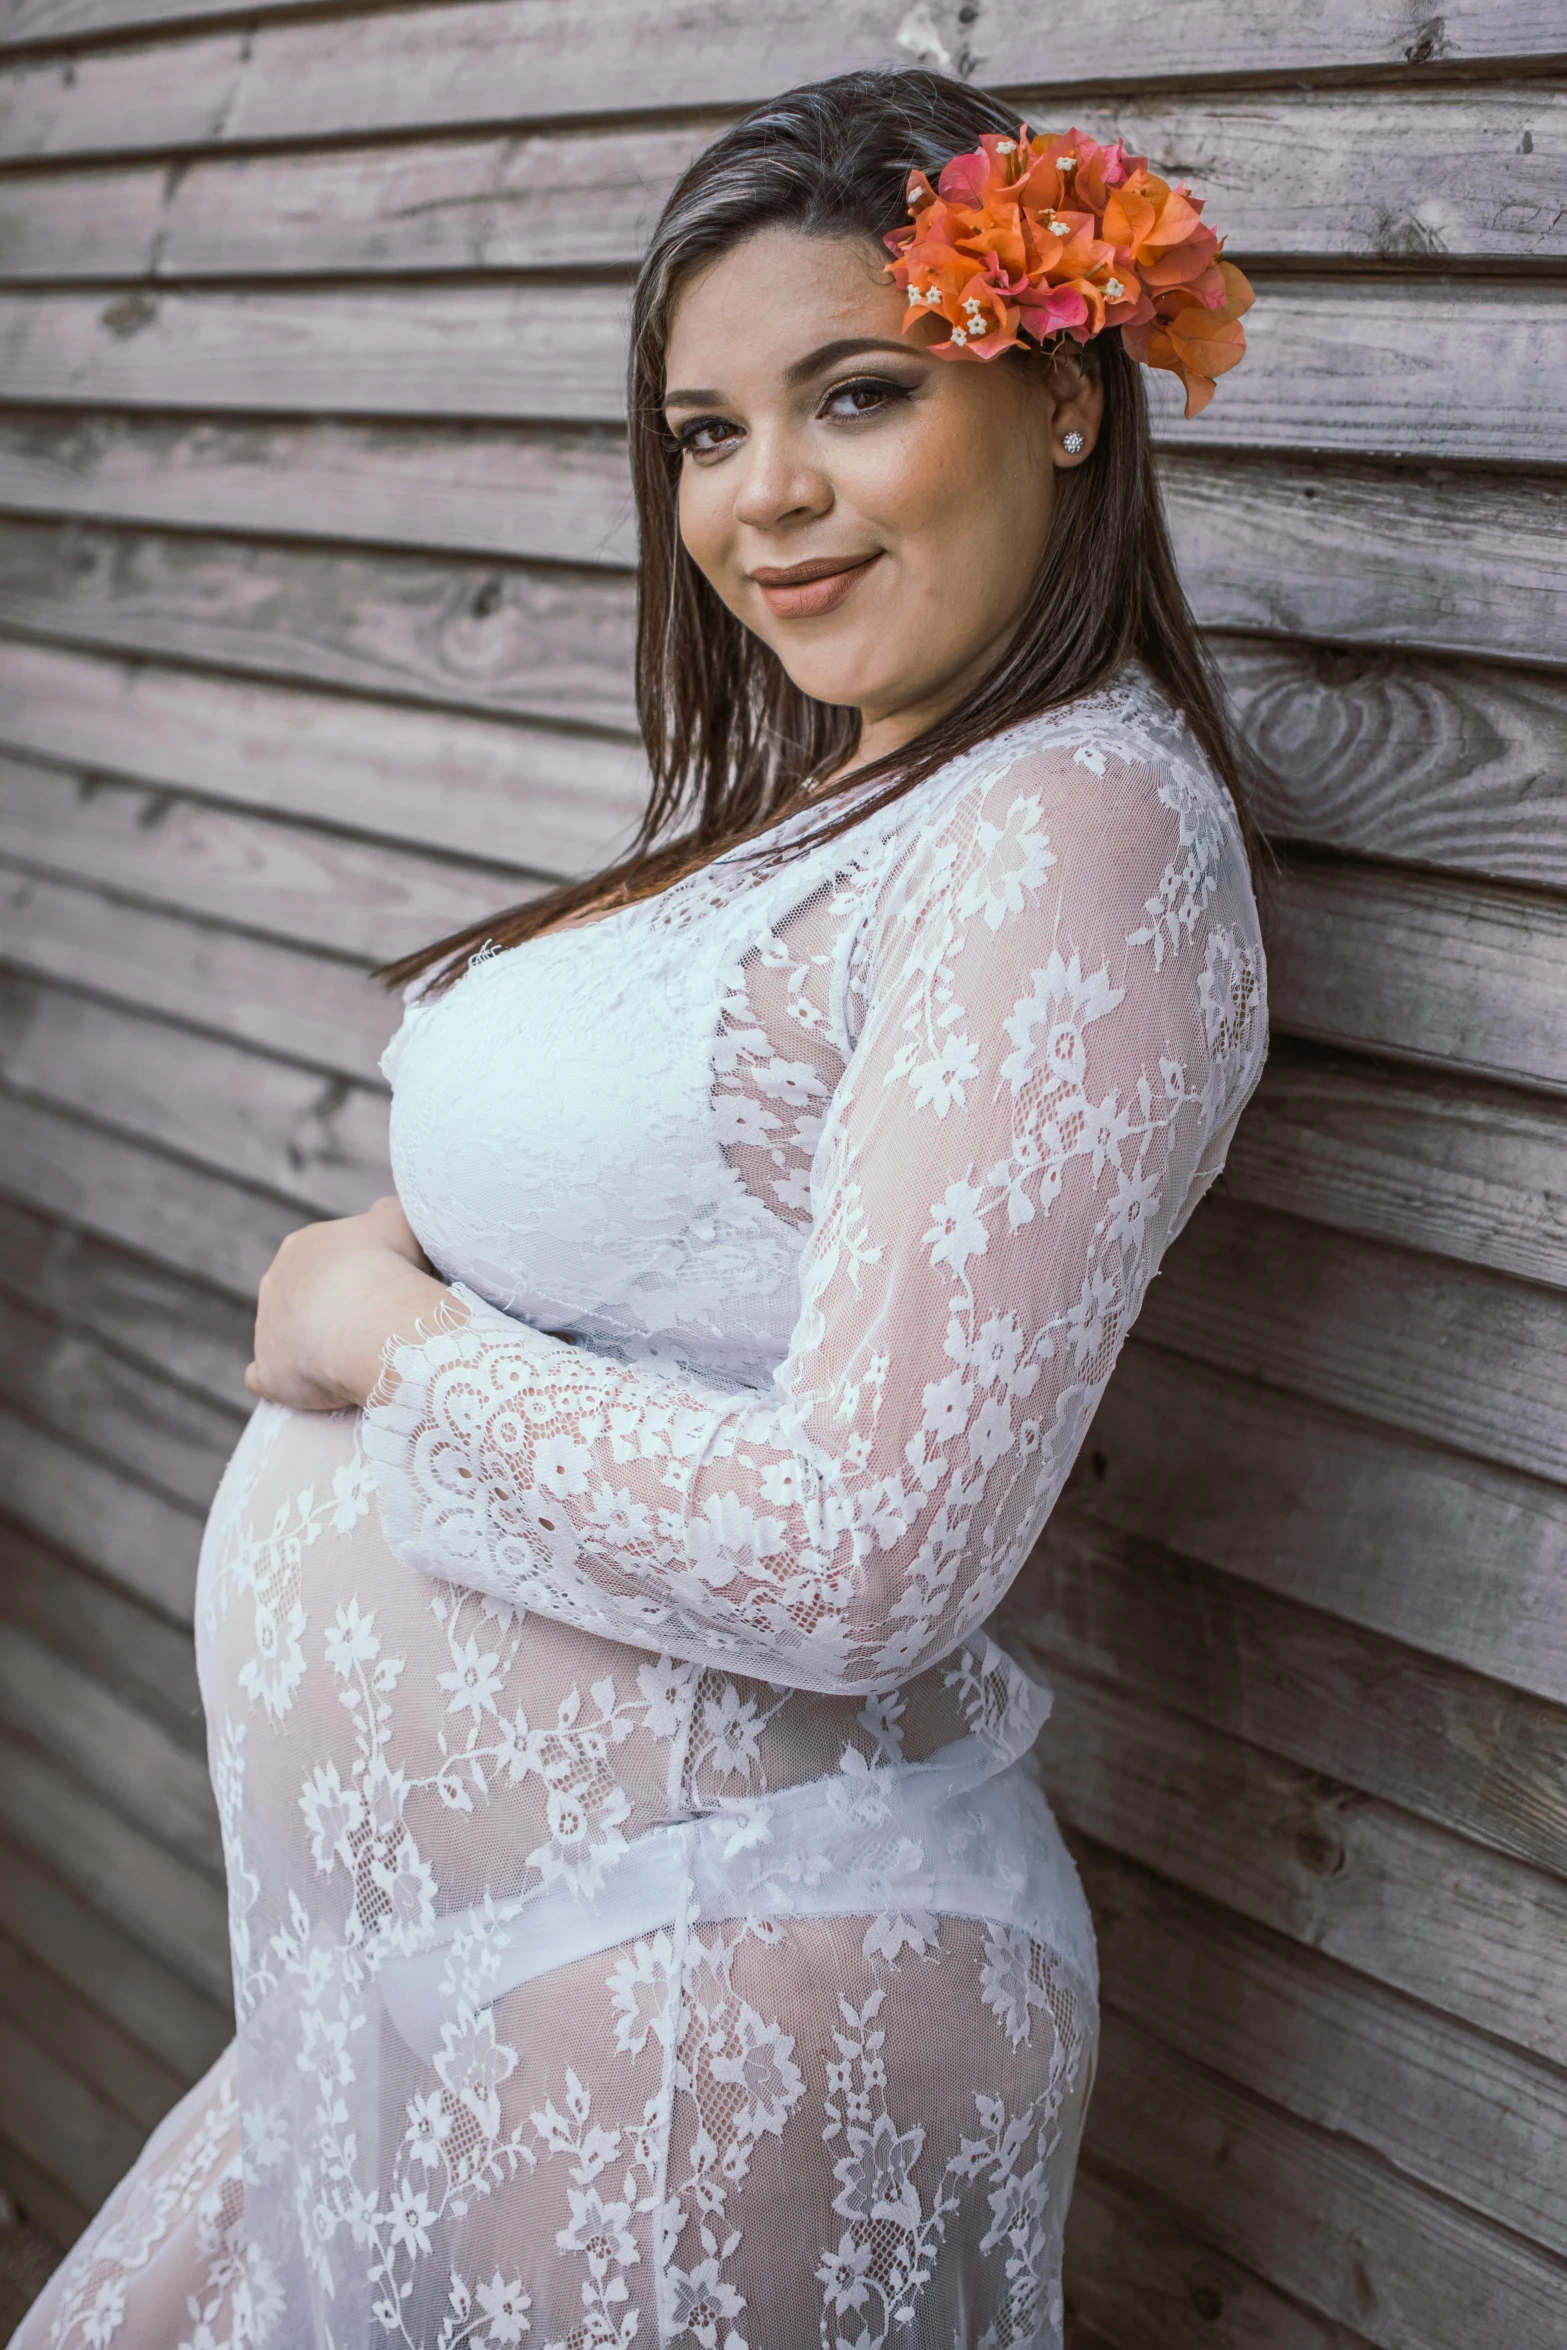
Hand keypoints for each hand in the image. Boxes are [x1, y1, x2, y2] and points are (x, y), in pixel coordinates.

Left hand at [245, 1196, 456, 1410]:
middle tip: (369, 1327)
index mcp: (303, 1246)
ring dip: (309, 1346)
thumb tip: (387, 1217)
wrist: (372, 1320)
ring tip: (351, 1359)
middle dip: (329, 1311)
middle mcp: (275, 1282)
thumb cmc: (390, 1267)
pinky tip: (308, 1385)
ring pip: (285, 1335)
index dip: (353, 1278)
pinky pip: (265, 1377)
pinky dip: (282, 1381)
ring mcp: (266, 1327)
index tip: (380, 1293)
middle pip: (300, 1296)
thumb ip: (389, 1214)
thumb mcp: (399, 1221)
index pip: (323, 1261)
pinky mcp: (268, 1371)